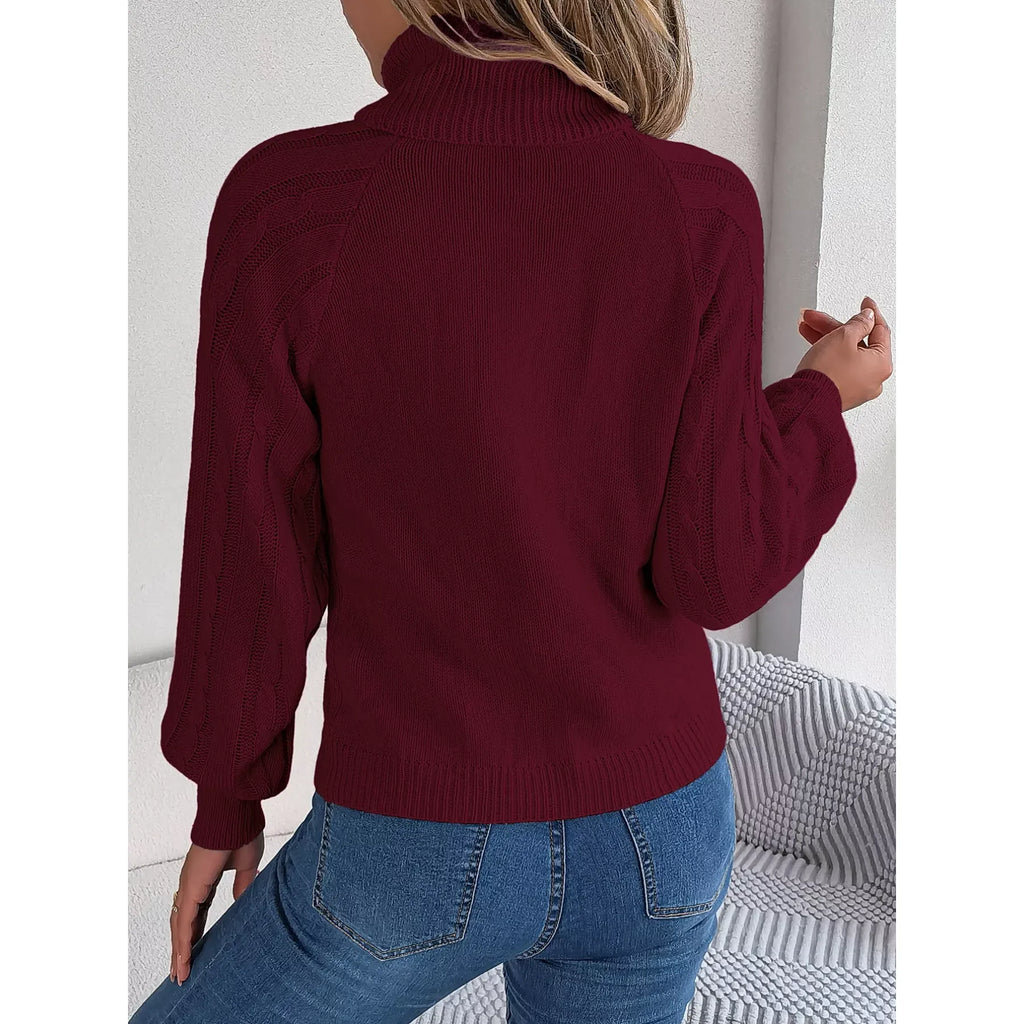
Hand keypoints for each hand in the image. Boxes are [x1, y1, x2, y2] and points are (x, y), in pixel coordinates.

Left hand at [169, 833, 263, 984]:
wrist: (235, 816)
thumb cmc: (242, 831)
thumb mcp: (247, 864)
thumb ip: (243, 885)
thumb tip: (240, 902)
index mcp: (205, 878)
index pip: (197, 912)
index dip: (195, 933)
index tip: (195, 950)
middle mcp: (192, 884)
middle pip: (183, 925)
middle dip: (182, 949)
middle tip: (181, 971)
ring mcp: (189, 887)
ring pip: (180, 929)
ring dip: (179, 953)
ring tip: (181, 975)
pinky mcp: (192, 889)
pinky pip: (184, 924)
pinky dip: (183, 945)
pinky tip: (184, 961)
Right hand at [794, 295, 892, 411]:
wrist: (805, 400)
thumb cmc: (826, 373)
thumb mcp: (844, 336)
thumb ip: (859, 323)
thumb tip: (867, 318)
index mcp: (882, 364)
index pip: (880, 331)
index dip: (870, 313)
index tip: (865, 303)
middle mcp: (873, 379)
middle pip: (857, 343)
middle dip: (834, 327)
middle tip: (818, 317)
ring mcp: (857, 388)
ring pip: (844, 354)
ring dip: (826, 339)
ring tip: (808, 328)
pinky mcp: (841, 393)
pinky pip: (838, 367)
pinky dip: (827, 355)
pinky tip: (814, 346)